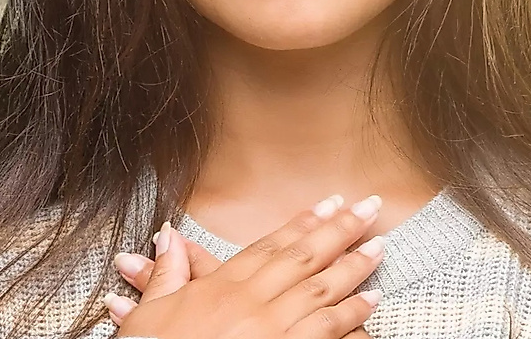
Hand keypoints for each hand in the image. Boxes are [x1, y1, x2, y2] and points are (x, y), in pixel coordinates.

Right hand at [102, 194, 384, 337]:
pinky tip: (373, 299)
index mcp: (220, 286)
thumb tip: (167, 234)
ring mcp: (271, 328)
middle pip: (303, 256)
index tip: (328, 203)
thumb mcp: (149, 314)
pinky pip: (327, 329)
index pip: (269, 245)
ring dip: (354, 265)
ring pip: (321, 288)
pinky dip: (352, 313)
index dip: (302, 222)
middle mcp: (250, 301)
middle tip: (370, 207)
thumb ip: (165, 273)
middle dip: (340, 229)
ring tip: (380, 245)